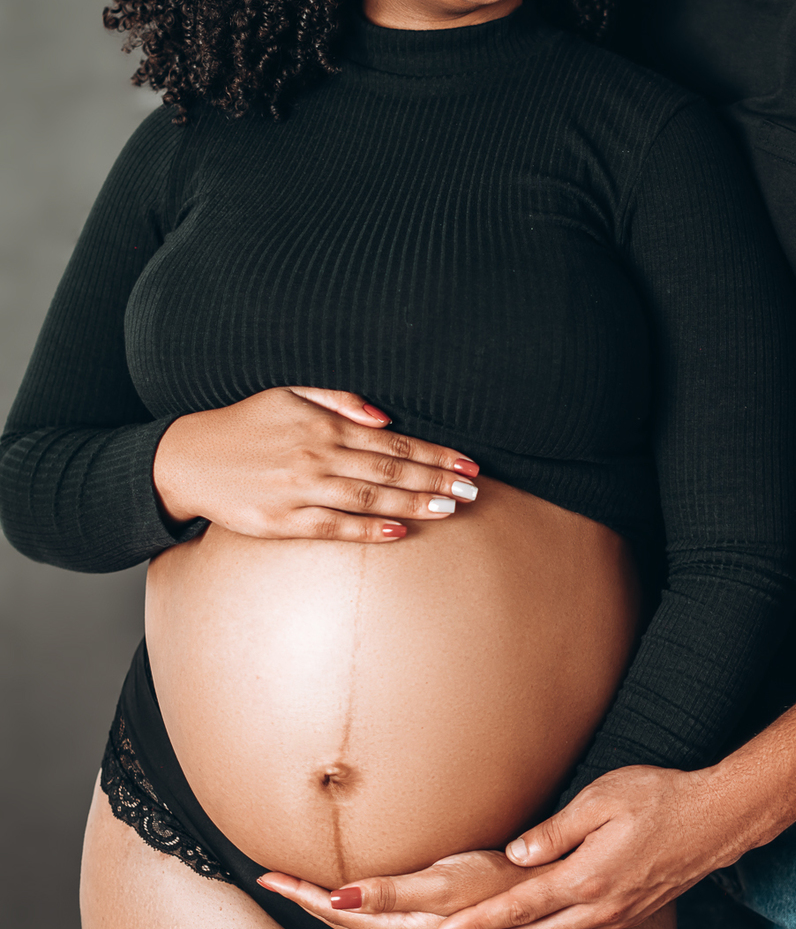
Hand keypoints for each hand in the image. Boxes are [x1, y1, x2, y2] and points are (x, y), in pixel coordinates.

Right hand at [152, 386, 478, 541]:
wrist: (189, 460)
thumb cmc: (246, 425)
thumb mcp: (289, 395)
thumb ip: (339, 401)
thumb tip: (386, 418)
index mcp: (323, 425)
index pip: (393, 442)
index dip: (434, 454)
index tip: (467, 463)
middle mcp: (317, 456)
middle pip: (390, 472)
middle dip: (436, 480)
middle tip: (474, 490)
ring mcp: (300, 491)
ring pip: (370, 500)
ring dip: (414, 505)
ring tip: (450, 509)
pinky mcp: (283, 522)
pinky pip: (335, 528)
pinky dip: (369, 531)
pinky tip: (400, 533)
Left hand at [256, 850, 538, 928]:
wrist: (540, 896)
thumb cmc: (494, 885)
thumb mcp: (442, 884)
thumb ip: (391, 891)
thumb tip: (339, 894)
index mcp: (399, 923)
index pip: (335, 910)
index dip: (301, 894)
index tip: (270, 877)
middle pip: (341, 917)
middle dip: (305, 899)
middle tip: (274, 880)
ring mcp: (419, 927)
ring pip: (359, 919)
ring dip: (328, 904)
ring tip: (304, 889)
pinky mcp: (434, 917)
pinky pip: (380, 916)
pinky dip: (357, 905)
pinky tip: (363, 897)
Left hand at [432, 764, 742, 928]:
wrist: (715, 820)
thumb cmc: (659, 798)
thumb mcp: (603, 798)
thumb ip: (556, 830)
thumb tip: (515, 854)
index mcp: (587, 877)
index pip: (520, 906)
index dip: (481, 922)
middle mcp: (599, 907)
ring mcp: (615, 917)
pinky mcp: (628, 916)